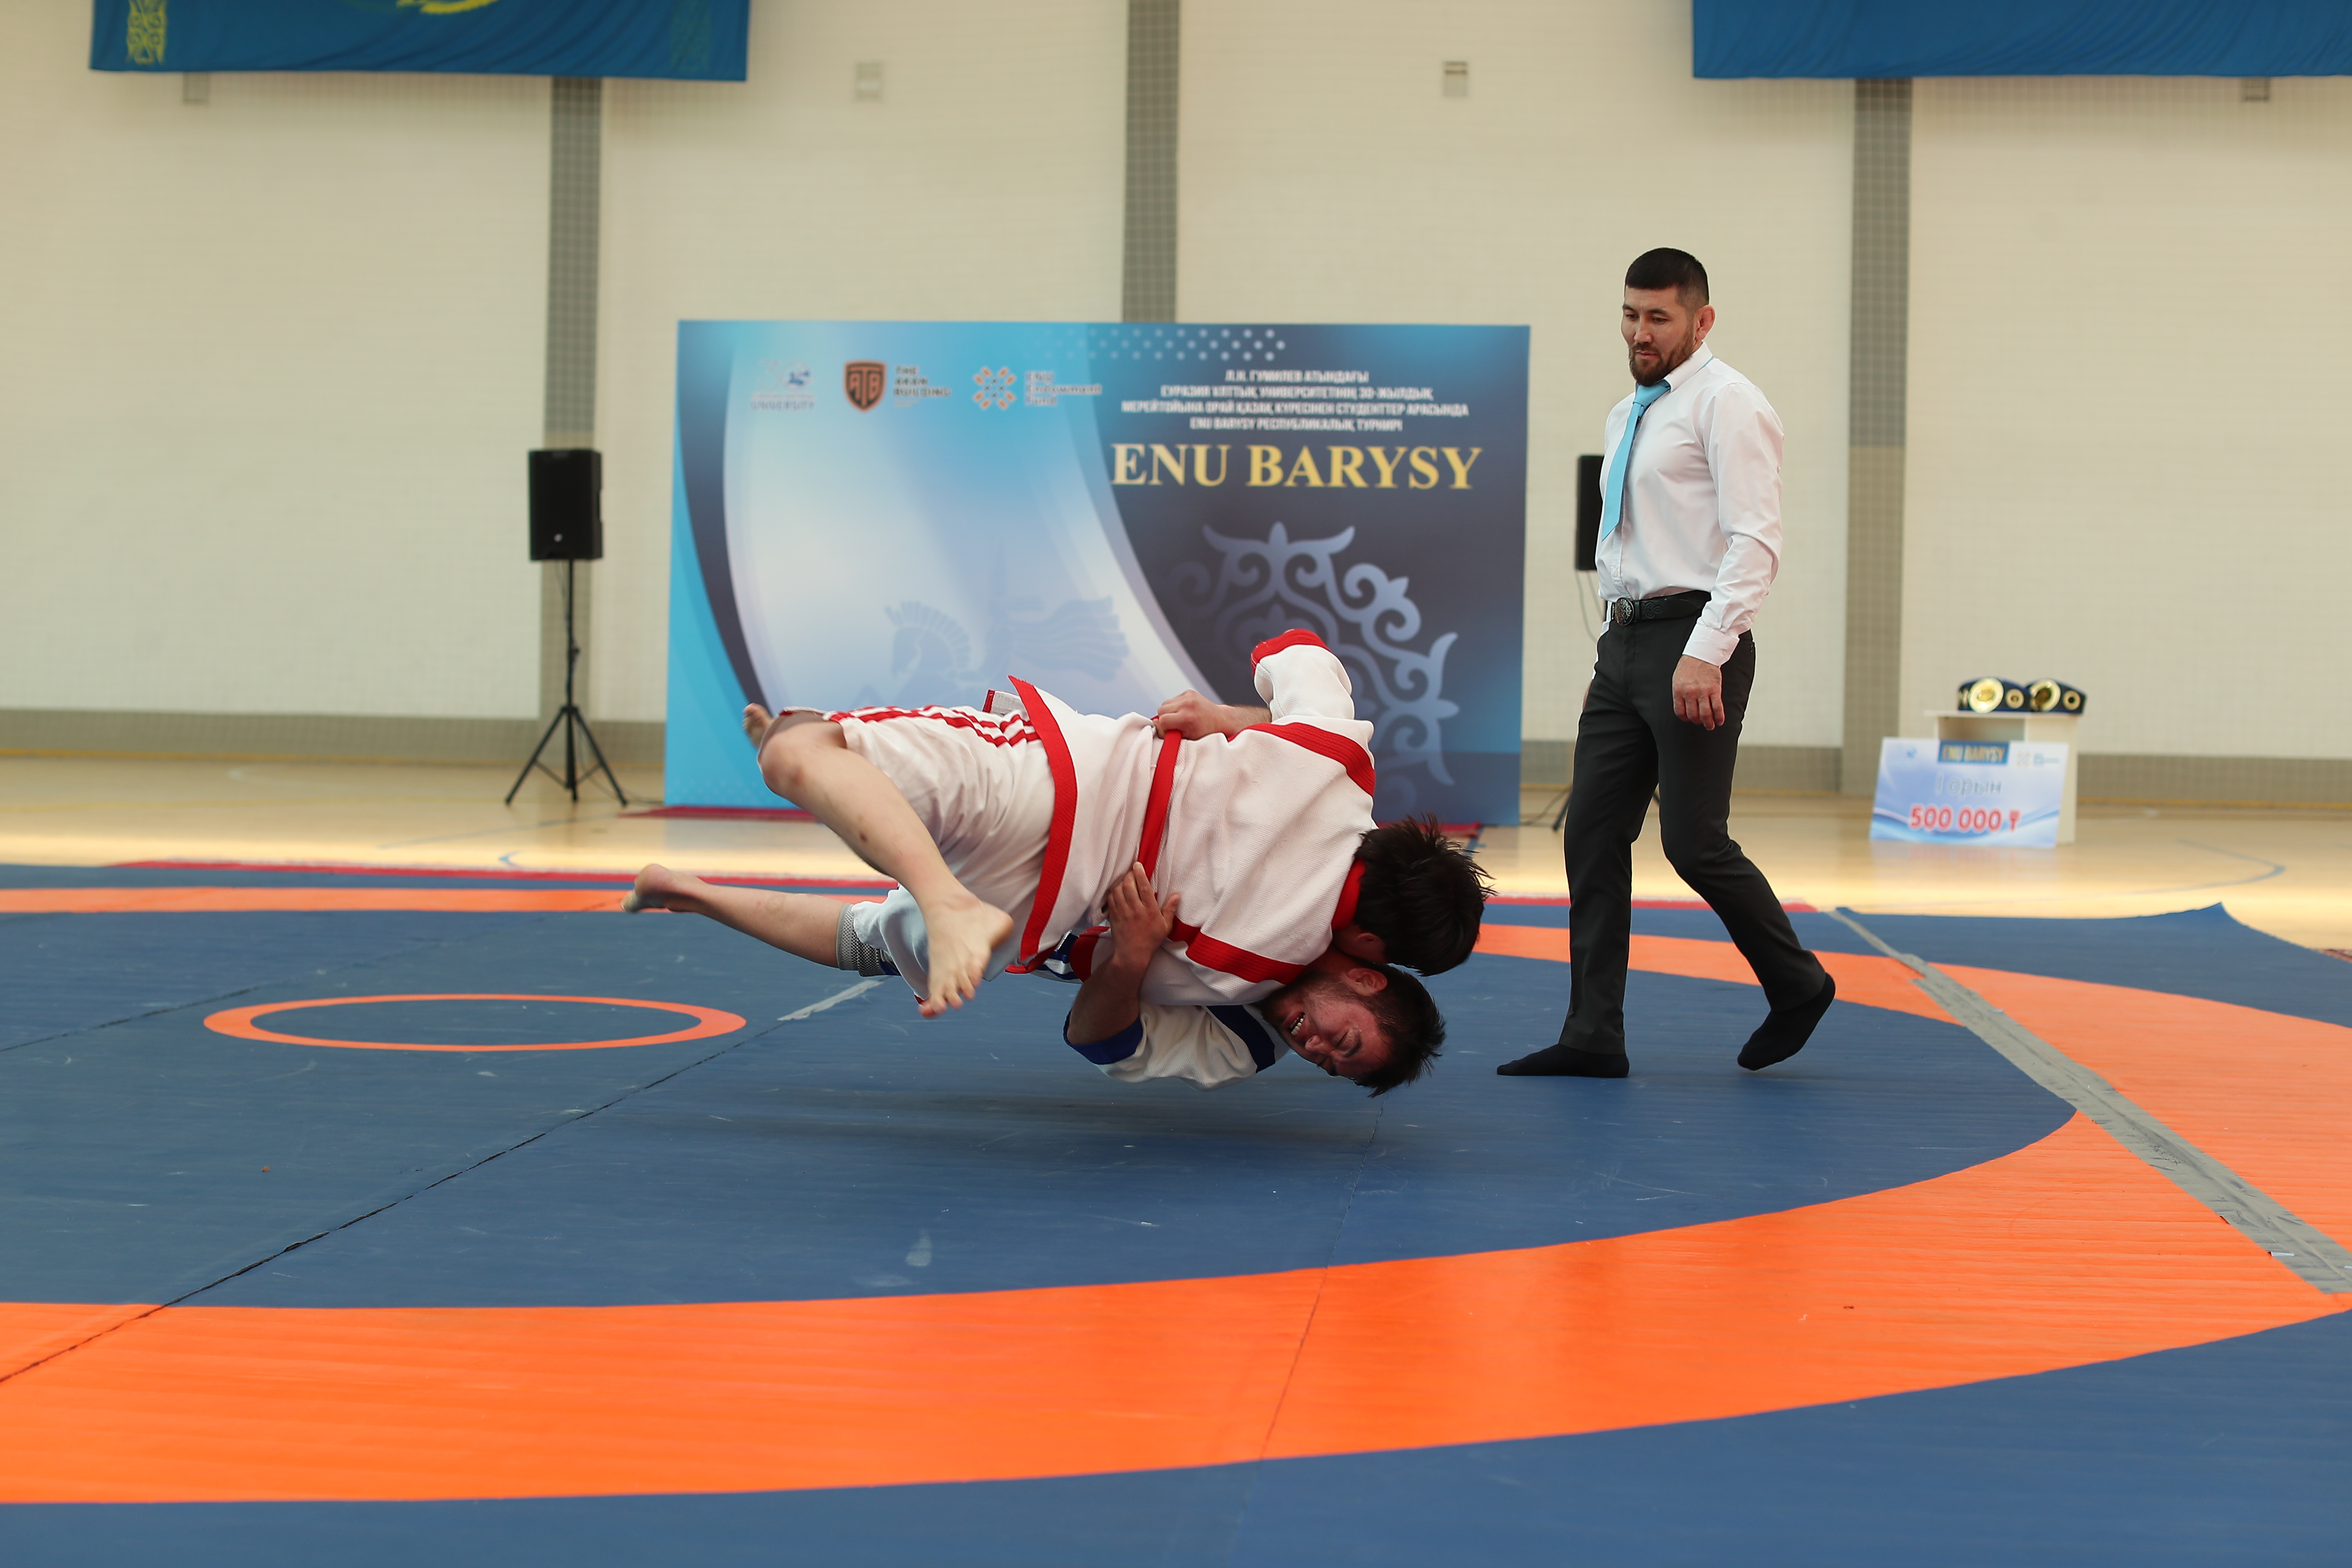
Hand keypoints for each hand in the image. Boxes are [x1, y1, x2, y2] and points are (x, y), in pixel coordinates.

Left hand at [1101, 861, 1178, 964]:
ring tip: (1125, 880)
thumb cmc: (1151, 940)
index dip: (1140, 873)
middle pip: (1129, 885)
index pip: (1144, 887)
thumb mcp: (1166, 926)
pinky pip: (1111, 898)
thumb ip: (1170, 909)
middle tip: (1132, 871)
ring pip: (1118, 890)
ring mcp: (1123, 912)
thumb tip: (1177, 895)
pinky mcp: (1114, 916)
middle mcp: (1135, 909)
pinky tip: (1117, 890)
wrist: (1132, 954)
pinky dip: (1113, 891)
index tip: (1137, 864)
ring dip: (1121, 882)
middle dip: (1129, 875)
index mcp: (1150, 910)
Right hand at [1152, 691, 1266, 738]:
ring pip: (1165, 704)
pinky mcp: (1189, 692)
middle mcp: (1187, 704)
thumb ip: (1170, 734)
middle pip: (1161, 710)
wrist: (1222, 720)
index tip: (1169, 732)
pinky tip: (1184, 713)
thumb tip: (1155, 726)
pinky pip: (1172, 700)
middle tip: (1174, 726)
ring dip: (1168, 712)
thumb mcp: (1188, 738)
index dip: (1163, 728)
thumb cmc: (1206, 733)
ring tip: (1179, 719)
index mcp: (1187, 717)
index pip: (1162, 720)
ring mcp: (1188, 696)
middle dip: (1164, 719)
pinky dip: (1175, 707)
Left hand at [1672, 655, 1725, 729]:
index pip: (1680, 712)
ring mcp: (1703, 692)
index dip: (1685, 718)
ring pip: (1705, 714)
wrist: (1701, 654)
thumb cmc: (1688, 667)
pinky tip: (1720, 721)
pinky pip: (1717, 707)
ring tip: (1710, 726)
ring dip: (1708, 723)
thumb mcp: (1677, 680)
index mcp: (1678, 691)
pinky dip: (1719, 717)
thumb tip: (1683, 708)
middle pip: (1693, 715)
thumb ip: (1679, 694)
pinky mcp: (1715, 689)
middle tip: (1700, 722)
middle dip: (1697, 721)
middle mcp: (1690, 693)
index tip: (1689, 719)